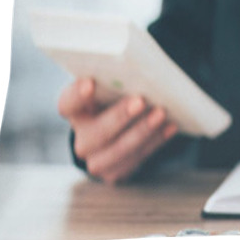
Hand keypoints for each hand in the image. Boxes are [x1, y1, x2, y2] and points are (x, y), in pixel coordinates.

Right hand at [58, 78, 177, 184]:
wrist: (120, 127)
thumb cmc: (116, 96)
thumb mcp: (112, 85)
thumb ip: (117, 78)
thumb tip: (138, 68)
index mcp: (74, 109)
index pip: (69, 103)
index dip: (77, 94)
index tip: (90, 83)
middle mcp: (81, 136)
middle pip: (96, 132)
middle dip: (119, 116)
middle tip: (140, 101)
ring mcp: (96, 158)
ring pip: (118, 150)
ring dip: (142, 132)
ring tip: (161, 114)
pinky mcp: (115, 171)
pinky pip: (136, 158)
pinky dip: (156, 140)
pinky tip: (170, 126)